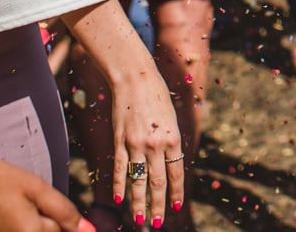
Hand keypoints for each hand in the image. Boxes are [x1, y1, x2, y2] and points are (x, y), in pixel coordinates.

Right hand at [0, 156, 88, 231]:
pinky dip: (7, 228)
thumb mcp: (33, 187)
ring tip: (6, 210)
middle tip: (20, 207)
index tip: (51, 213)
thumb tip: (88, 229)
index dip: (62, 220)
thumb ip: (63, 210)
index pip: (63, 231)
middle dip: (42, 224)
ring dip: (25, 226)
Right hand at [104, 65, 182, 226]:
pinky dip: (119, 186)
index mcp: (173, 138)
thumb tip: (170, 167)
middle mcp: (156, 144)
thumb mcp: (171, 120)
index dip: (175, 193)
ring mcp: (136, 144)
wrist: (135, 79)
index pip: (176, 173)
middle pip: (157, 182)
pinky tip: (120, 201)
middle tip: (156, 224)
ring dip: (139, 203)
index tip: (175, 208)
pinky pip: (119, 169)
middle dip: (158, 205)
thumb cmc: (157, 98)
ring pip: (138, 181)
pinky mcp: (119, 141)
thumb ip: (170, 144)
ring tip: (140, 220)